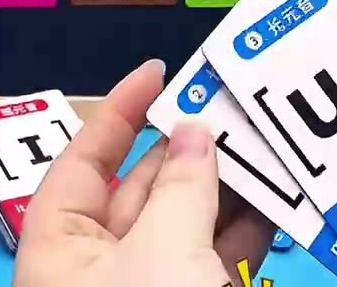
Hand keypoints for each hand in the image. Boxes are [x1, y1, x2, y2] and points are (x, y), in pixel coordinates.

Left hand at [12, 59, 273, 286]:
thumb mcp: (161, 254)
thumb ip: (180, 188)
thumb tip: (194, 131)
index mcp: (61, 250)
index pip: (84, 160)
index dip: (120, 110)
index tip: (158, 70)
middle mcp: (100, 266)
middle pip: (145, 185)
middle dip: (189, 145)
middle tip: (232, 104)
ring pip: (186, 220)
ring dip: (226, 184)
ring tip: (263, 140)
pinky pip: (215, 255)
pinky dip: (244, 227)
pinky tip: (275, 194)